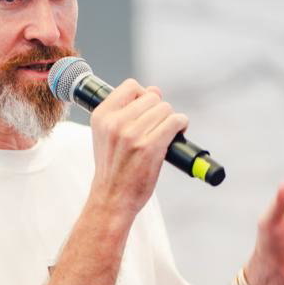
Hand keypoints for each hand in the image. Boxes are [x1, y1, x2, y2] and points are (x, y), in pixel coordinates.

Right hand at [88, 79, 189, 216]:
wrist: (112, 198)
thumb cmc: (113, 168)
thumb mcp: (107, 136)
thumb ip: (125, 112)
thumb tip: (154, 90)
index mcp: (102, 116)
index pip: (130, 86)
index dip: (143, 95)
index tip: (146, 110)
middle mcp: (115, 123)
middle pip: (152, 97)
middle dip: (159, 110)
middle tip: (157, 127)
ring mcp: (132, 135)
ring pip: (165, 109)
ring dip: (171, 119)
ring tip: (166, 133)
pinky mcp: (150, 147)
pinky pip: (175, 121)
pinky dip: (181, 125)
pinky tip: (178, 133)